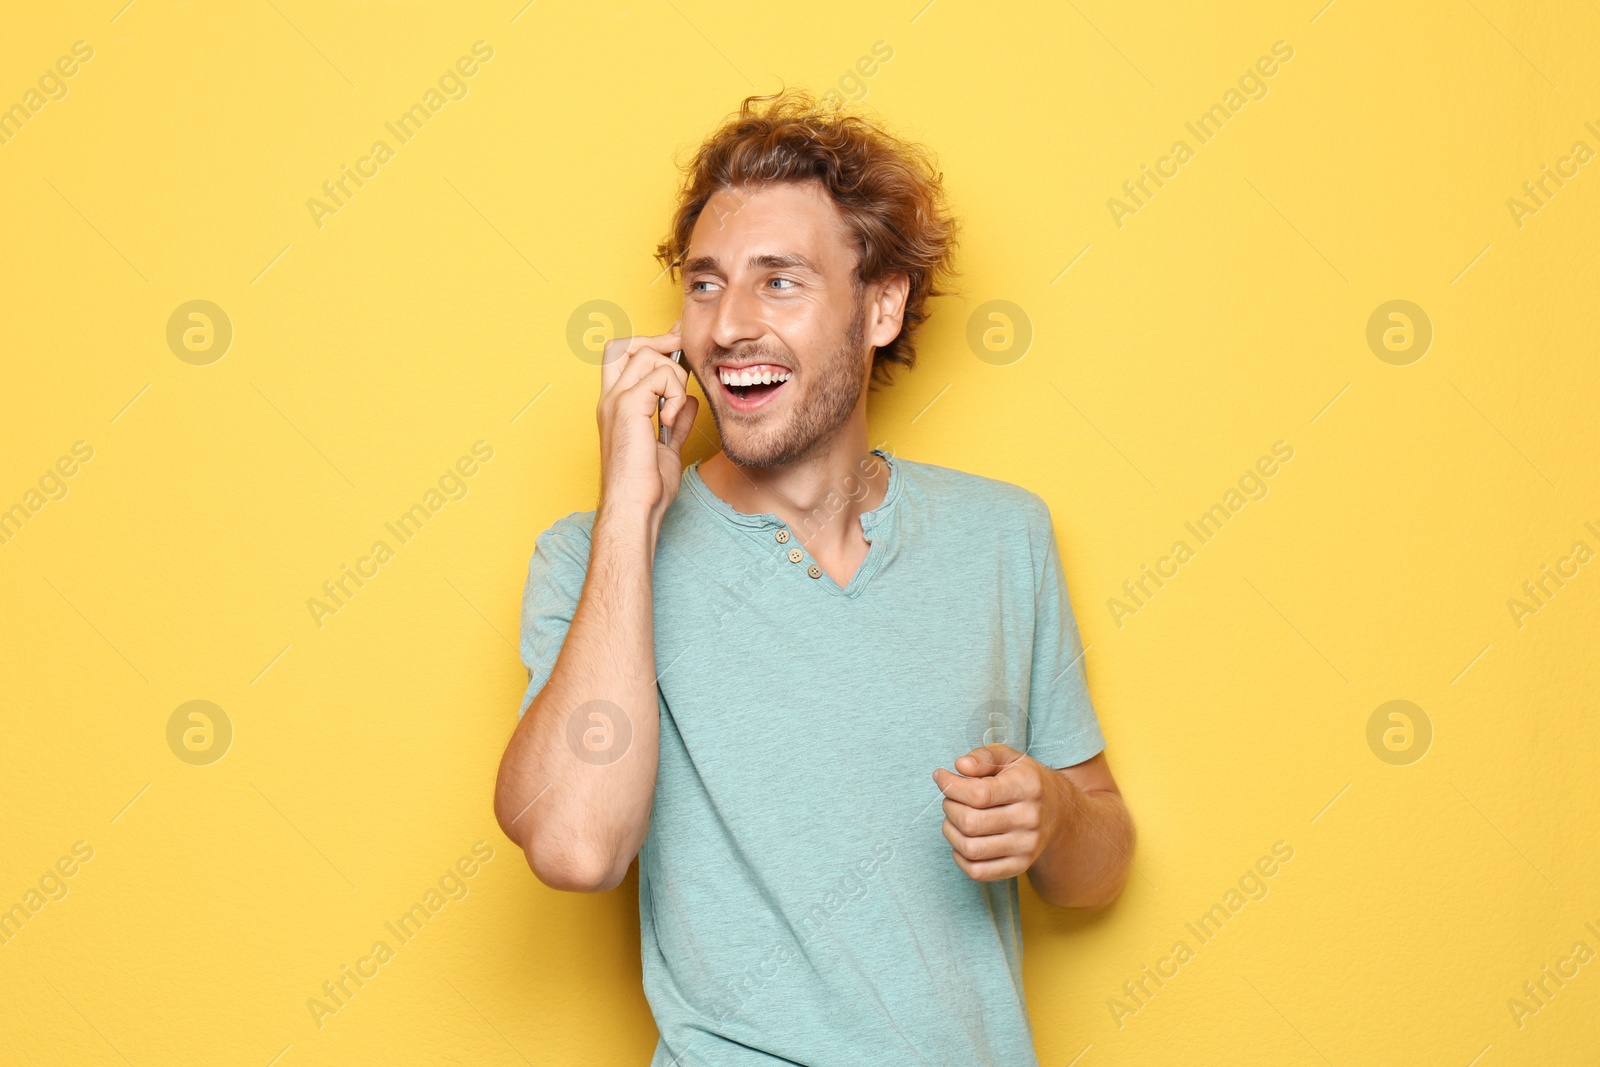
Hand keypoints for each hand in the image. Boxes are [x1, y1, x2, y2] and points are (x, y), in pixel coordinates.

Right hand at [595, 319, 698, 535]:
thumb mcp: (667, 447)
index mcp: (615, 406)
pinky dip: (675, 395)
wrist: (634, 506)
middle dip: (659, 342)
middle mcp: (610, 398)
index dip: (648, 344)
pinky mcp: (628, 406)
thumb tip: (689, 402)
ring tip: (675, 410)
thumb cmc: (646, 486)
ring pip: (648, 355)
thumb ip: (676, 422)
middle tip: (683, 355)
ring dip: (674, 377)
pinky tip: (671, 422)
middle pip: (626, 344)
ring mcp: (616, 400)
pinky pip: (660, 377)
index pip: (621, 355)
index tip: (677, 348)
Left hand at [932, 744, 1067, 881]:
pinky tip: (962, 840)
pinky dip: (960, 857)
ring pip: (970, 849)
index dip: (950, 785)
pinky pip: (978, 872)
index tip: (941, 777)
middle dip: (949, 808)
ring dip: (950, 832)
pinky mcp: (1020, 866)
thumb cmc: (1026, 781)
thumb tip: (960, 766)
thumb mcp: (1010, 758)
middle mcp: (1029, 819)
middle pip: (970, 823)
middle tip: (950, 799)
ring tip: (953, 818)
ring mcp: (1026, 846)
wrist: (1061, 813)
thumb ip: (983, 756)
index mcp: (1027, 787)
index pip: (979, 793)